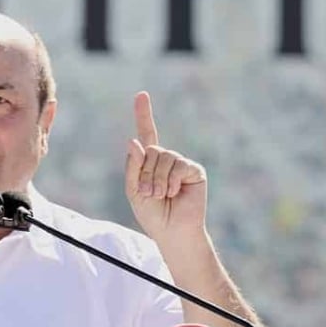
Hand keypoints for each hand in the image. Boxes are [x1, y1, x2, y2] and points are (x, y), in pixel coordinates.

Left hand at [125, 91, 206, 246]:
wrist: (172, 231)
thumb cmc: (152, 215)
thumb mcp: (134, 191)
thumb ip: (133, 167)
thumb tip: (133, 140)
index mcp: (149, 164)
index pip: (147, 135)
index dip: (144, 115)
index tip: (141, 95)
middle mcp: (165, 160)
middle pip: (151, 150)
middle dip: (145, 174)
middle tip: (149, 194)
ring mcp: (180, 163)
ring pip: (164, 157)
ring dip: (157, 180)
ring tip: (161, 196)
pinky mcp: (194, 170)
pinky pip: (178, 165)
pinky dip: (171, 181)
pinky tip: (174, 192)